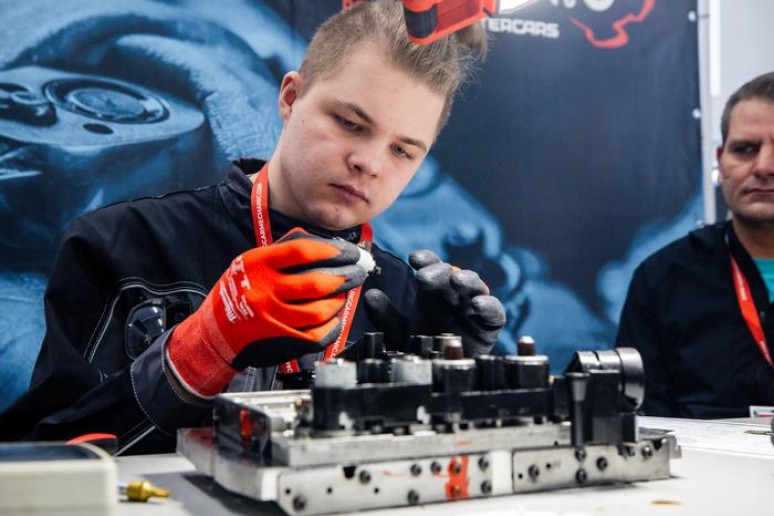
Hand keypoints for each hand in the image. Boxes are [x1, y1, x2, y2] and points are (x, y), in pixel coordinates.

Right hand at [166, 228, 367, 396]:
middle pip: (317, 282)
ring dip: (339, 301)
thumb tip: (327, 245)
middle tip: (358, 272)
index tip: (349, 252)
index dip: (332, 250)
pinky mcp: (280, 341)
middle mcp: (264, 291)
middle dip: (346, 276)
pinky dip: (332, 326)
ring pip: (320, 310)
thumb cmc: (238, 291)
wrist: (213, 333)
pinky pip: (317, 335)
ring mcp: (272, 319)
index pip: (302, 251)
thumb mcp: (252, 261)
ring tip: (343, 294)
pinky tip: (334, 317)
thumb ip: (286, 249)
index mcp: (257, 264)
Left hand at [365, 249, 505, 356]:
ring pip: (475, 286)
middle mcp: (453, 295)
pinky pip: (495, 312)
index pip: (431, 266)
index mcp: (433, 290)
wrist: (440, 375)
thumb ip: (386, 315)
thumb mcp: (398, 332)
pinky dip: (489, 305)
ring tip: (457, 281)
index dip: (426, 259)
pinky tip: (477, 304)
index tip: (414, 258)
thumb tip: (370, 296)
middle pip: (451, 274)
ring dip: (468, 280)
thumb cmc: (421, 347)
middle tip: (426, 276)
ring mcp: (473, 308)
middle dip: (440, 272)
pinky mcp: (490, 326)